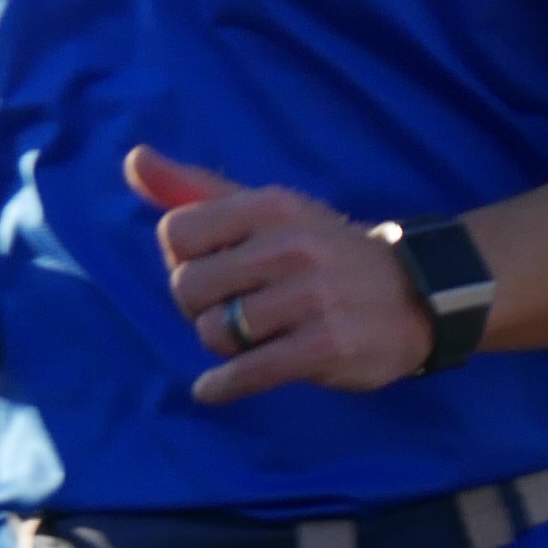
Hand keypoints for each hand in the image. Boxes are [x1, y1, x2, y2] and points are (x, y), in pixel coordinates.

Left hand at [124, 149, 435, 399]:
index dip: (184, 261)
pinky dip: (223, 386)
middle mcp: (289, 245)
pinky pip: (248, 373)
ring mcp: (310, 297)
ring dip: (222, 345)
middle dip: (200, 308)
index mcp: (270, 205)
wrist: (414, 295)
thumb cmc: (323, 253)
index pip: (176, 234)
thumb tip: (133, 160)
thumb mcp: (267, 210)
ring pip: (215, 332)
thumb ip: (196, 189)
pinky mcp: (324, 346)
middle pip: (187, 288)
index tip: (214, 270)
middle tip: (232, 310)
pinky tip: (216, 387)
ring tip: (252, 338)